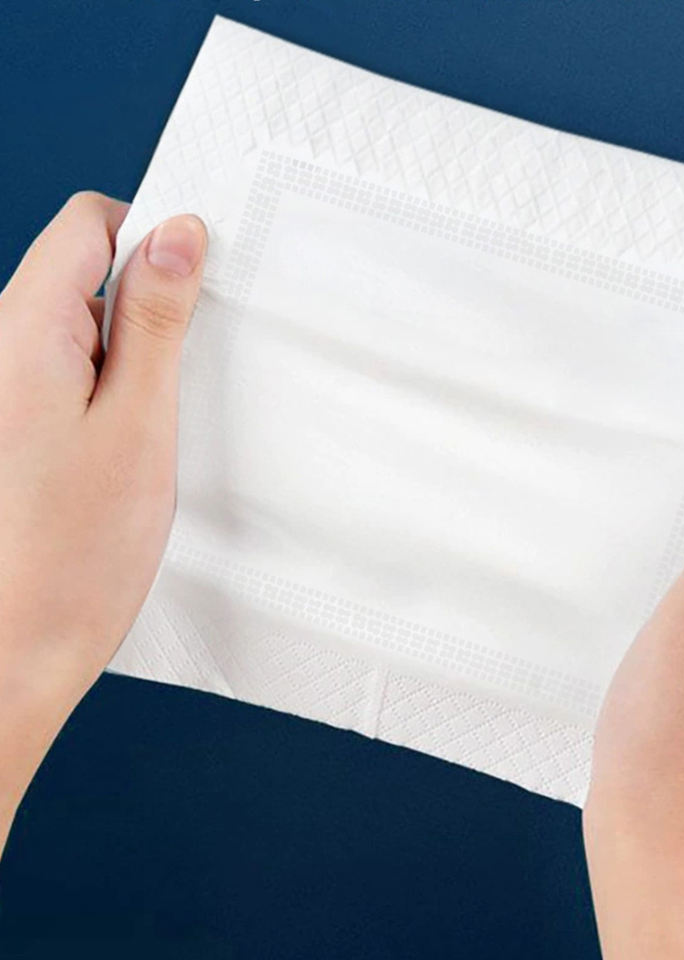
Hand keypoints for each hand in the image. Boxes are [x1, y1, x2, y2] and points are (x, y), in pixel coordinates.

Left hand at [0, 193, 206, 850]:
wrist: (14, 648)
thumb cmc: (75, 550)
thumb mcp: (138, 422)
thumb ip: (155, 321)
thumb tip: (176, 234)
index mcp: (24, 329)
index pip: (88, 225)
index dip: (152, 236)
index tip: (201, 282)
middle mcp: (1, 347)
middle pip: (83, 269)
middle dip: (148, 300)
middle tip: (189, 367)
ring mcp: (6, 388)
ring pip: (83, 324)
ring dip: (133, 350)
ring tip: (159, 416)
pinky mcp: (16, 424)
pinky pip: (71, 370)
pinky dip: (114, 386)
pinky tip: (136, 440)